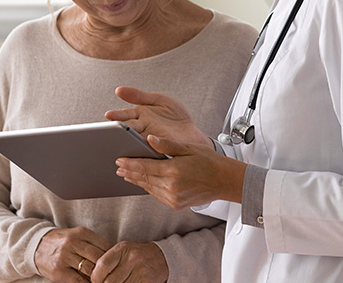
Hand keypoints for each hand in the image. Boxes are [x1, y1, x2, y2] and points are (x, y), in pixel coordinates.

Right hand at [35, 227, 112, 281]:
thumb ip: (93, 243)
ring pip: (90, 270)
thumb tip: (112, 256)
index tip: (118, 264)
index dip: (113, 257)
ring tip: (104, 280)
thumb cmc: (63, 241)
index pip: (105, 245)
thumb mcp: (78, 235)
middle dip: (108, 268)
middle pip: (99, 258)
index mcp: (82, 233)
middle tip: (114, 274)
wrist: (37, 245)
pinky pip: (78, 280)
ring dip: (99, 277)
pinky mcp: (59, 270)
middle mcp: (74, 243)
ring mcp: (65, 257)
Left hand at [91, 241, 167, 282]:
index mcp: (122, 249)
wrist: (162, 257)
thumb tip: (92, 280)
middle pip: (109, 281)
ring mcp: (141, 270)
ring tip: (120, 282)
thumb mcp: (123, 253)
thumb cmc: (137, 257)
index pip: (102, 265)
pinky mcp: (148, 281)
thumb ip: (108, 263)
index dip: (95, 278)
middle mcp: (132, 258)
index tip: (96, 281)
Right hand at [107, 87, 212, 147]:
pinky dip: (144, 151)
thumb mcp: (159, 100)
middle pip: (128, 130)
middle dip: (119, 130)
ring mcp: (150, 142)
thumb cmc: (176, 117)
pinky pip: (149, 152)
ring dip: (129, 142)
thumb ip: (140, 95)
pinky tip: (143, 148)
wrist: (194, 132)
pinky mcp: (159, 152)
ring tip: (124, 140)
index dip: (117, 116)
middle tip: (112, 130)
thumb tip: (118, 90)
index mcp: (140, 117)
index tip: (109, 115)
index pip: (125, 116)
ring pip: (135, 142)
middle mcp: (142, 130)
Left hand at [116, 135, 245, 209]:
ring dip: (137, 180)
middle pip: (143, 178)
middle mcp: (171, 187)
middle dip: (129, 172)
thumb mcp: (188, 148)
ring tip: (127, 174)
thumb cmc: (209, 161)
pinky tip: (144, 182)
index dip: (130, 164)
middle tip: (118, 167)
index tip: (119, 160)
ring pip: (148, 188)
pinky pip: (157, 195)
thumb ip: (166, 145)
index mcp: (173, 171)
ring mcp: (173, 197)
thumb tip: (148, 139)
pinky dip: (148, 187)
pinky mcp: (176, 204)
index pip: (144, 167)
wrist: (224, 181)